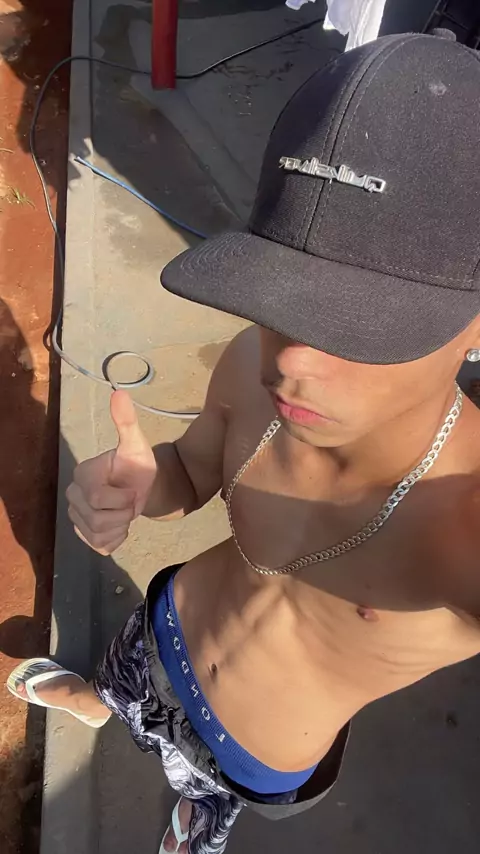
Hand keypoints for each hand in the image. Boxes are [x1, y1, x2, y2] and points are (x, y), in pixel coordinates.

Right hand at [66, 390, 156, 553]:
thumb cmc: (139, 466)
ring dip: (121, 526)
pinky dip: (116, 540)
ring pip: (98, 534)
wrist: (145, 488)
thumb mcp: (137, 444)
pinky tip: (121, 526)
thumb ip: (126, 422)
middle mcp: (73, 496)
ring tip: (126, 512)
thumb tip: (120, 393)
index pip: (99, 498)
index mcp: (82, 475)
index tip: (131, 488)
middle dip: (123, 513)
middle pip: (98, 520)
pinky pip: (100, 547)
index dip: (123, 498)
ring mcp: (76, 517)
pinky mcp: (85, 536)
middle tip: (130, 501)